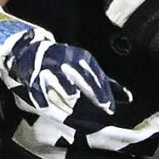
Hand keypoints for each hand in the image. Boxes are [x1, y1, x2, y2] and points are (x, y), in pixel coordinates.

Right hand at [2, 28, 116, 116]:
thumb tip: (128, 98)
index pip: (96, 74)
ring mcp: (48, 65)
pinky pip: (35, 84)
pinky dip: (39, 95)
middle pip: (82, 75)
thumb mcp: (84, 70)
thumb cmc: (63, 64)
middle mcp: (66, 59)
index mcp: (81, 58)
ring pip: (58, 76)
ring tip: (73, 96)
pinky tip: (44, 106)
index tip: (110, 107)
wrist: (30, 51)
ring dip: (65, 85)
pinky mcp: (31, 73)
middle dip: (93, 90)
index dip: (104, 90)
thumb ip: (104, 84)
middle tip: (103, 105)